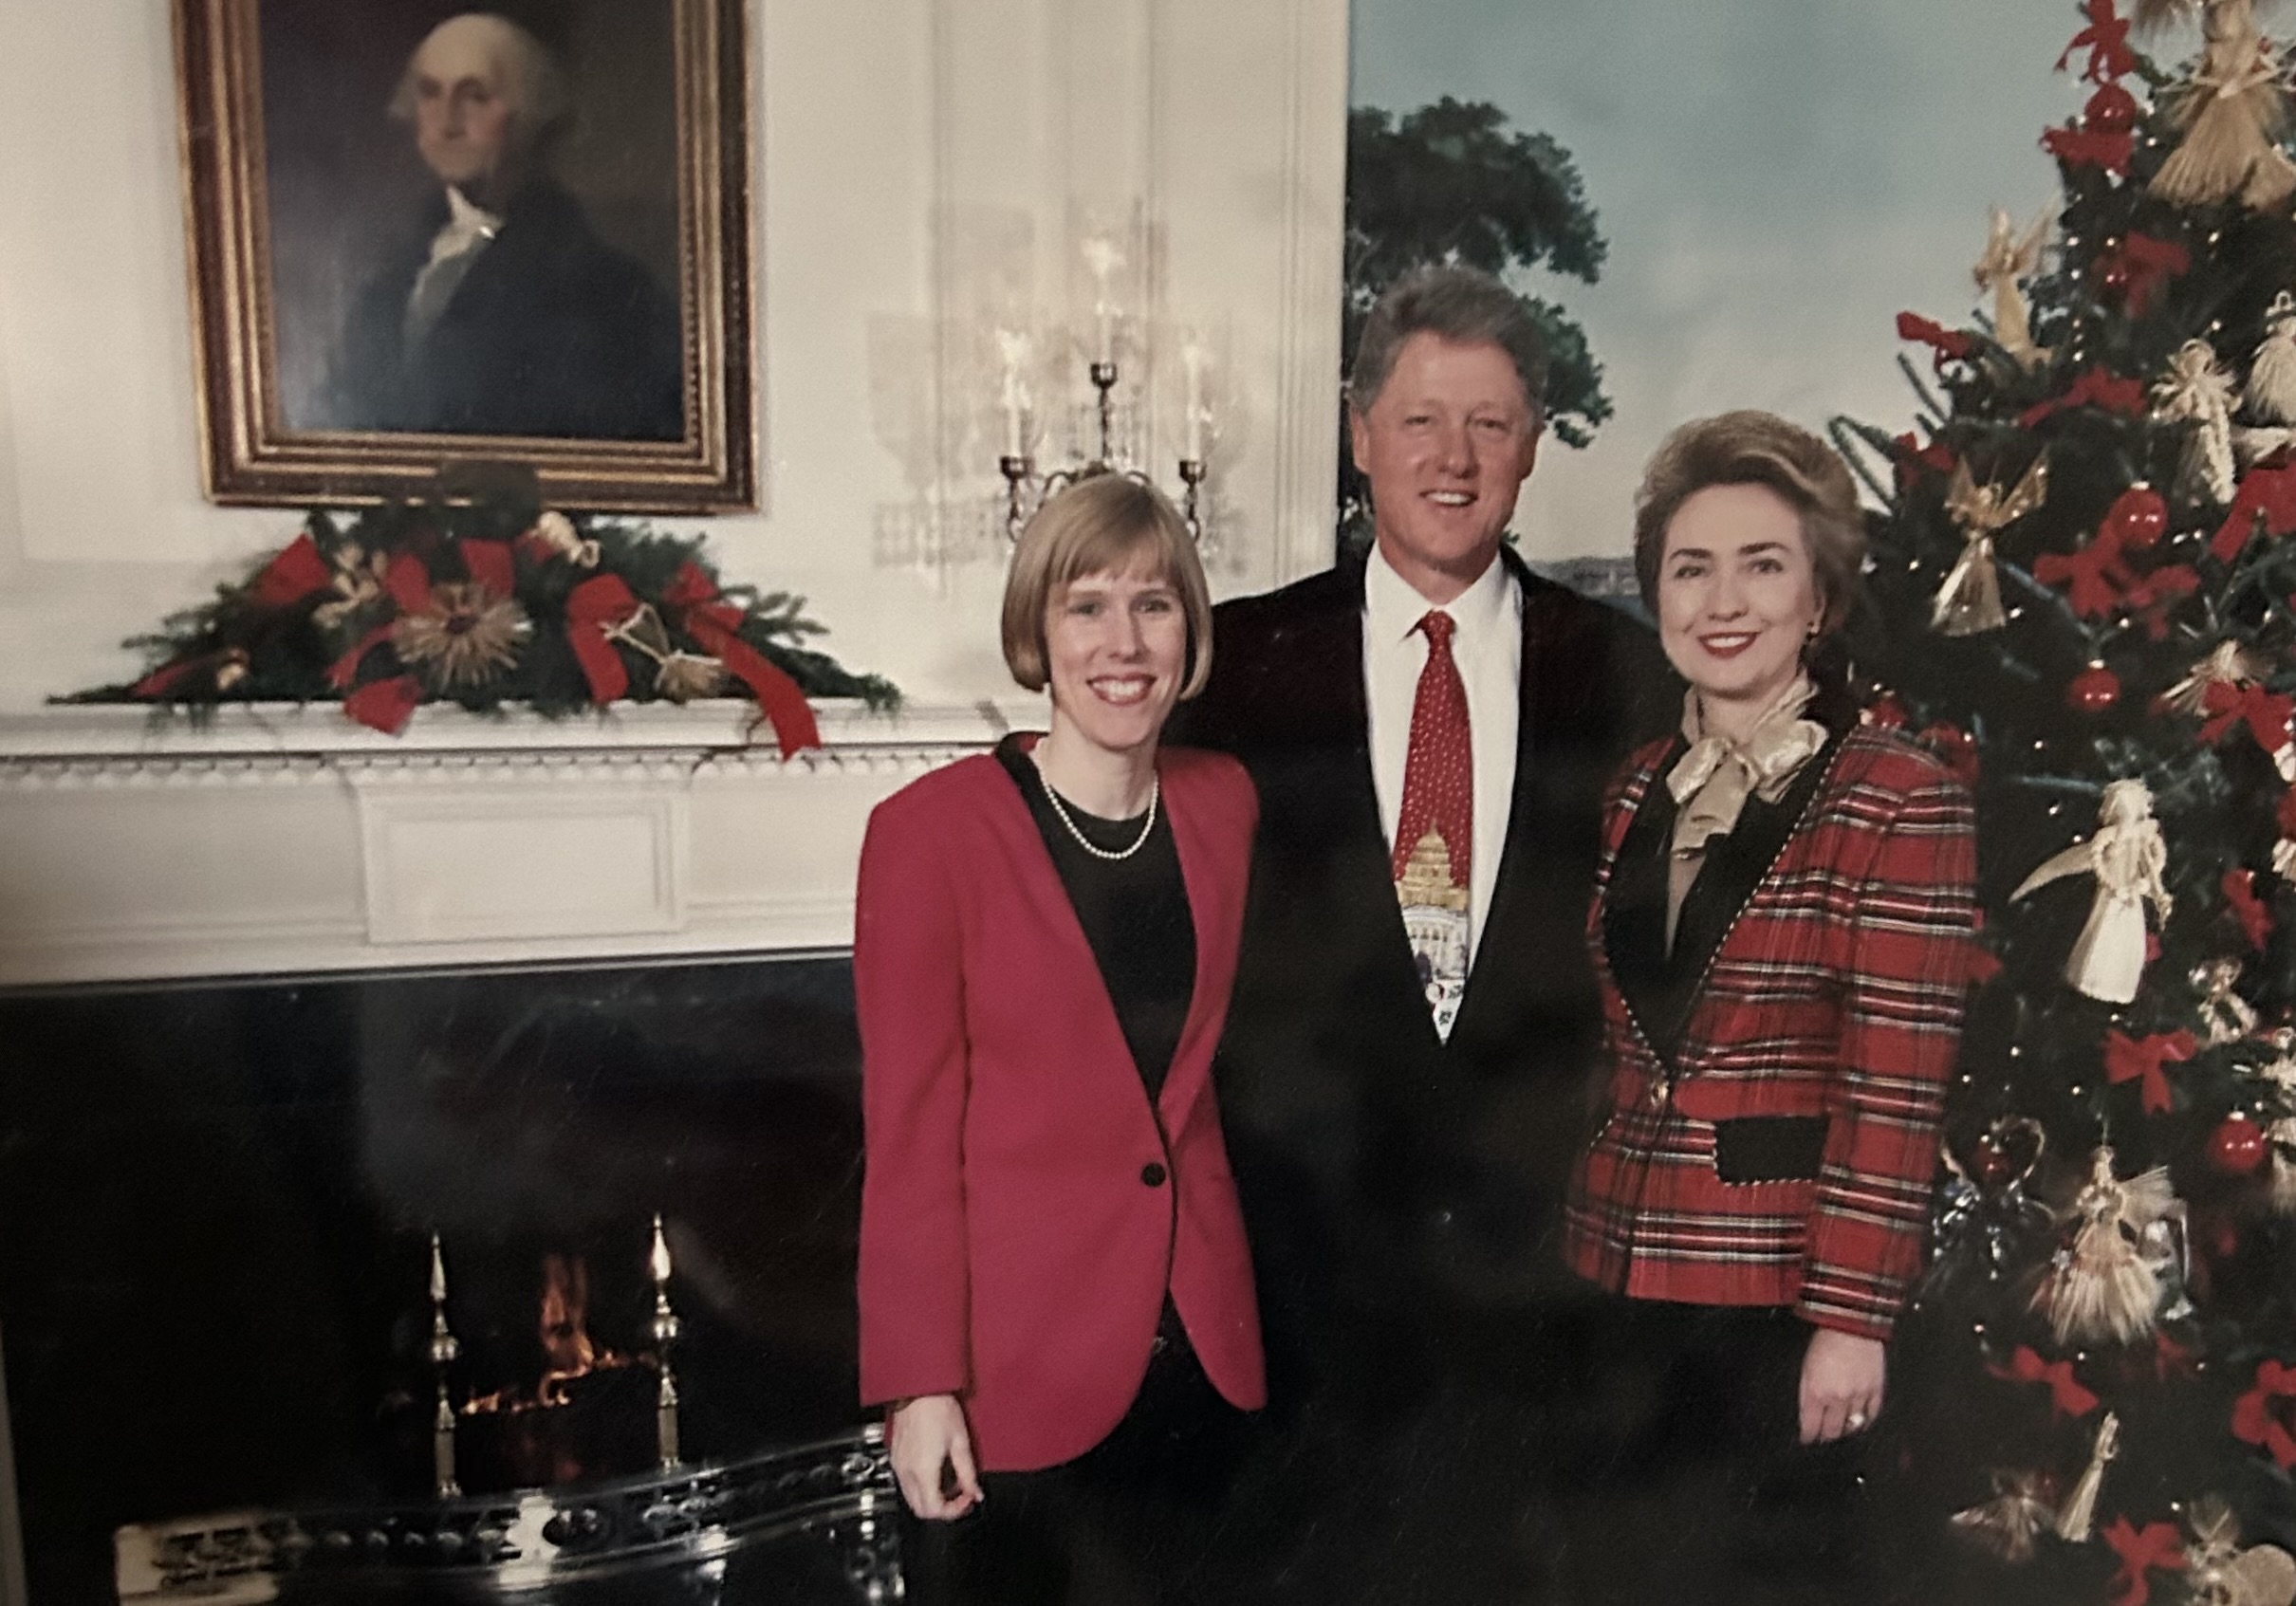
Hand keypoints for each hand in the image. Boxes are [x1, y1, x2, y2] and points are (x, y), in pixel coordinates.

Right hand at [888, 1394, 982, 1518]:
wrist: (917, 1388)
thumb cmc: (936, 1406)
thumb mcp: (960, 1441)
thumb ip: (968, 1472)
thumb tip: (976, 1492)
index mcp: (923, 1470)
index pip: (934, 1510)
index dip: (953, 1511)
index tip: (968, 1499)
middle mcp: (907, 1471)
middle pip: (920, 1510)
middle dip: (942, 1509)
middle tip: (961, 1496)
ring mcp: (899, 1464)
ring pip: (912, 1498)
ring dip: (932, 1498)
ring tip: (951, 1482)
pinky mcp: (896, 1457)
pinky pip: (907, 1483)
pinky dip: (923, 1486)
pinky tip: (937, 1471)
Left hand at [1799, 1327, 1884, 1443]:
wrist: (1850, 1325)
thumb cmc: (1824, 1342)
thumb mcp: (1805, 1368)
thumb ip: (1806, 1393)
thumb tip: (1807, 1414)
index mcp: (1816, 1392)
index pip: (1811, 1426)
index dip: (1809, 1436)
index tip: (1808, 1440)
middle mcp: (1837, 1398)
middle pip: (1833, 1431)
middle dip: (1826, 1437)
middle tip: (1824, 1437)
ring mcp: (1859, 1396)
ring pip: (1853, 1426)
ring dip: (1846, 1430)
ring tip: (1841, 1430)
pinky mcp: (1876, 1390)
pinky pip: (1872, 1415)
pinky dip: (1866, 1421)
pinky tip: (1861, 1422)